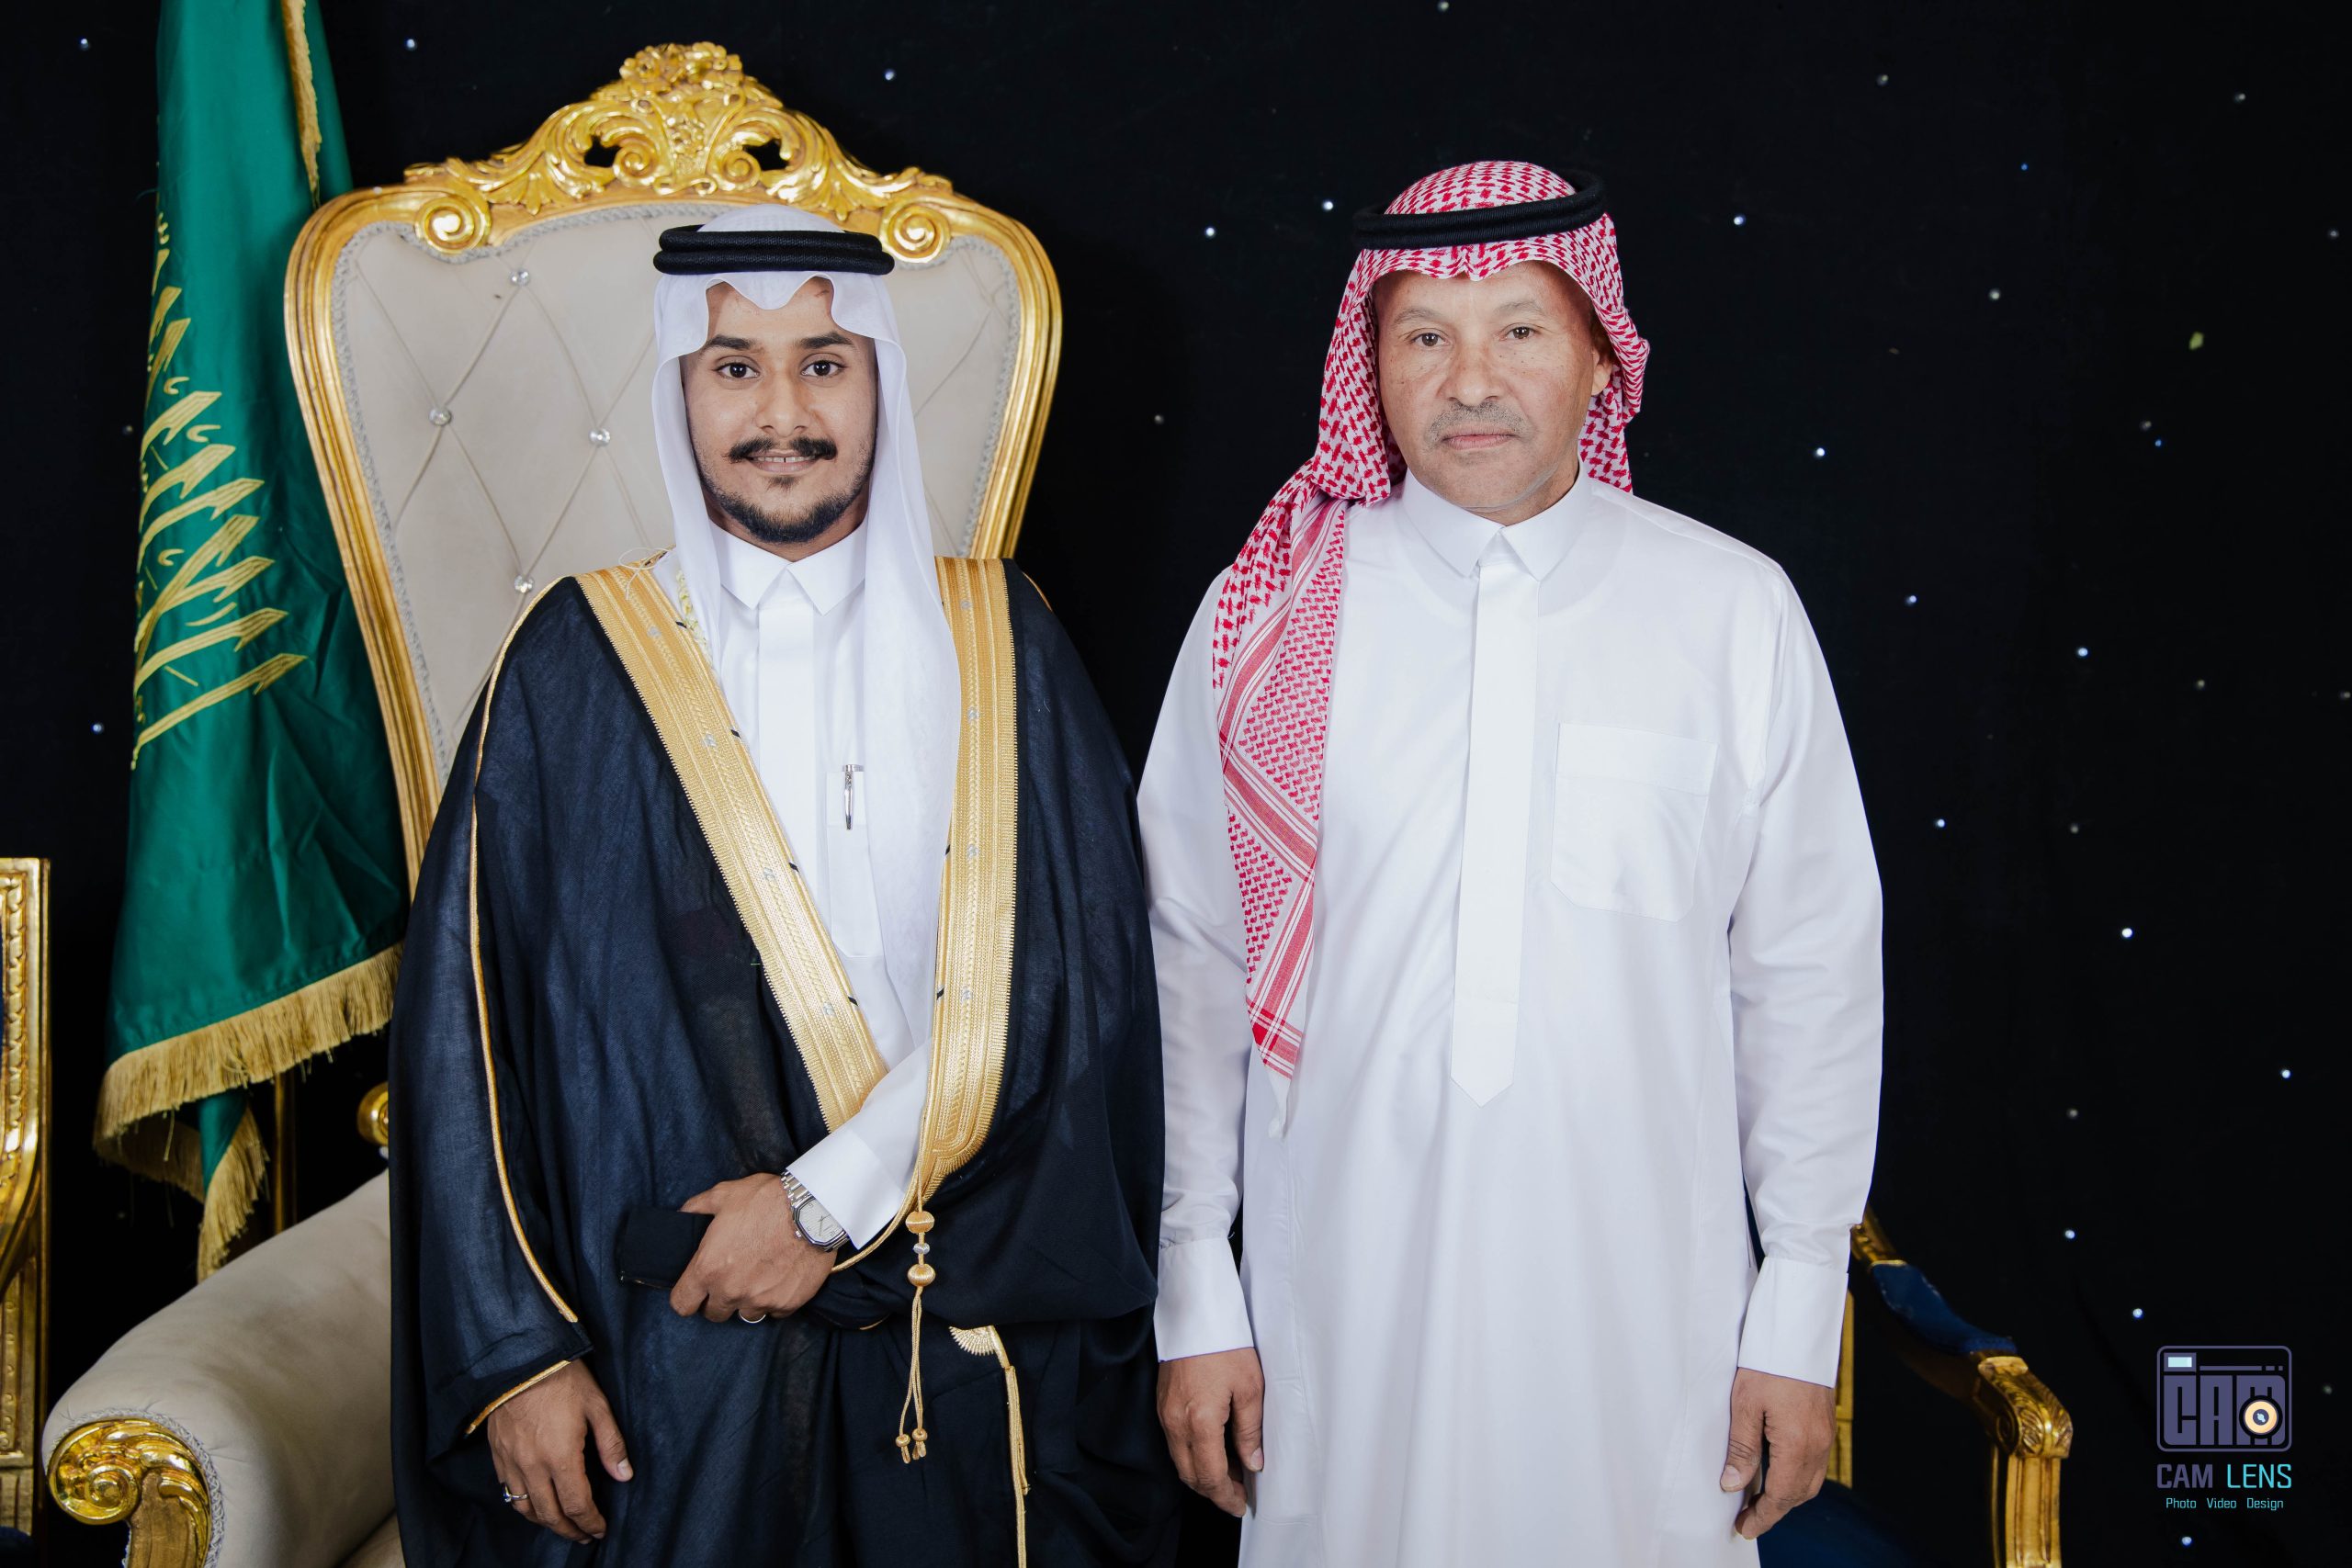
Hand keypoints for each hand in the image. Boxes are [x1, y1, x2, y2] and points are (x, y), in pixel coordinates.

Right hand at [485, 1361, 630, 1543]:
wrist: (521, 1359)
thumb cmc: (563, 1379)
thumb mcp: (597, 1406)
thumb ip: (611, 1445)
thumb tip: (624, 1475)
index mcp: (561, 1456)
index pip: (577, 1505)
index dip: (591, 1522)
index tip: (601, 1529)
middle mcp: (533, 1466)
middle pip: (551, 1515)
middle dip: (571, 1530)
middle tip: (585, 1535)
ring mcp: (512, 1462)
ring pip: (526, 1509)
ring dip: (546, 1523)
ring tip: (563, 1525)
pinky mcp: (498, 1455)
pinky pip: (509, 1492)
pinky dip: (524, 1506)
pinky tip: (536, 1504)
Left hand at [669, 1173, 835, 1322]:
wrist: (813, 1208)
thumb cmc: (766, 1200)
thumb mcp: (724, 1195)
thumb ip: (697, 1207)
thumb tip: (683, 1214)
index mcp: (708, 1269)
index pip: (682, 1304)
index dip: (687, 1297)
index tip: (696, 1290)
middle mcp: (731, 1291)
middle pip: (713, 1314)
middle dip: (718, 1299)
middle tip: (731, 1277)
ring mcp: (760, 1301)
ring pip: (745, 1314)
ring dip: (748, 1300)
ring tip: (759, 1277)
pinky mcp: (787, 1304)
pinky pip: (774, 1311)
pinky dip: (775, 1299)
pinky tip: (781, 1278)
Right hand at [1157, 1347, 1264, 1517]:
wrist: (1196, 1315)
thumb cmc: (1226, 1346)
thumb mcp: (1250, 1388)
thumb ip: (1250, 1431)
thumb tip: (1254, 1464)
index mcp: (1200, 1422)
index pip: (1211, 1476)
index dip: (1226, 1497)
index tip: (1240, 1506)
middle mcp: (1176, 1423)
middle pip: (1190, 1476)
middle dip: (1213, 1492)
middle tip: (1237, 1496)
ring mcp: (1165, 1414)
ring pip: (1180, 1462)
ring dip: (1202, 1475)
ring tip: (1230, 1476)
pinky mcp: (1162, 1404)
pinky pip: (1174, 1444)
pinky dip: (1192, 1456)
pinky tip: (1212, 1451)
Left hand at [1719, 1366, 1835, 1539]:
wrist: (1796, 1332)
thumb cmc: (1768, 1363)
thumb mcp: (1744, 1405)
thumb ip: (1741, 1449)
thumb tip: (1733, 1485)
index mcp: (1797, 1445)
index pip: (1782, 1496)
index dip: (1763, 1517)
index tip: (1745, 1529)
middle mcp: (1817, 1445)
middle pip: (1799, 1493)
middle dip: (1775, 1510)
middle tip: (1748, 1518)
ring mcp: (1824, 1434)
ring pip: (1810, 1480)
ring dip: (1787, 1494)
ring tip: (1759, 1498)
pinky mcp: (1824, 1423)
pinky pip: (1814, 1463)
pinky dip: (1797, 1476)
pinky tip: (1777, 1471)